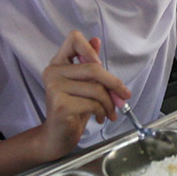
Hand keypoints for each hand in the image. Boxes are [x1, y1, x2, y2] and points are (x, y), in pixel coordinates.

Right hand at [40, 32, 129, 159]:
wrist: (57, 136)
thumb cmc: (72, 108)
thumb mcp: (83, 84)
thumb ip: (88, 62)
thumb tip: (96, 40)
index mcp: (57, 63)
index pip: (74, 38)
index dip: (90, 48)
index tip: (101, 65)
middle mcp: (52, 72)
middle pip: (93, 68)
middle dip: (114, 84)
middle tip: (123, 97)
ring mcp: (54, 88)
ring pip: (96, 89)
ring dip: (109, 103)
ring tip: (109, 112)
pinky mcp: (61, 105)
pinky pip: (93, 103)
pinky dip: (102, 112)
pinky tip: (100, 117)